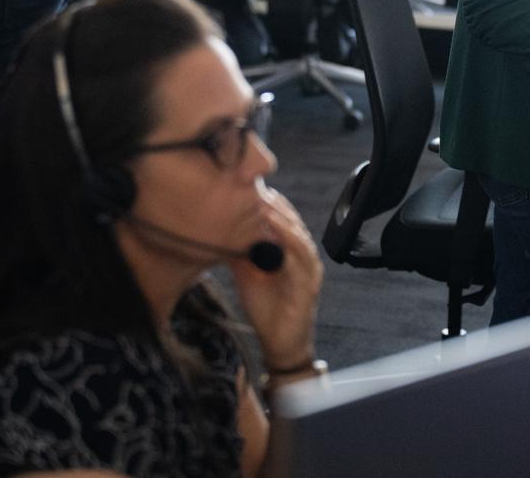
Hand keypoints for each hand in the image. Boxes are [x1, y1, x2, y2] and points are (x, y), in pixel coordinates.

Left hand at [228, 187, 322, 371]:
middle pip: (290, 219)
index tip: (245, 186)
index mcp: (290, 250)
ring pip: (297, 233)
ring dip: (280, 217)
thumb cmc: (266, 308)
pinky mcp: (309, 284)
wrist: (279, 343)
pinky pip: (300, 257)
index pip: (281, 217)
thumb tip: (220, 231)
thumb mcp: (248, 274)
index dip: (267, 201)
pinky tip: (275, 230)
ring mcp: (308, 268)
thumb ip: (240, 252)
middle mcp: (302, 255)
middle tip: (252, 186)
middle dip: (273, 202)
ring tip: (263, 201)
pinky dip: (288, 240)